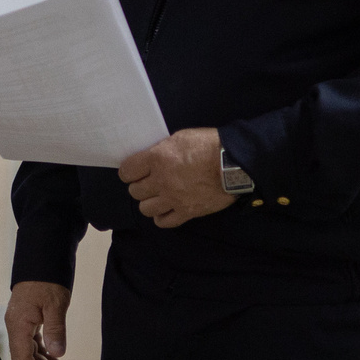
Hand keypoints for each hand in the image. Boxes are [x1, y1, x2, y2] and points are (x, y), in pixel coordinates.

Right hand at [6, 283, 69, 359]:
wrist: (41, 257)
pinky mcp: (28, 317)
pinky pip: (32, 340)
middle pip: (25, 357)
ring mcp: (21, 321)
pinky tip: (54, 358)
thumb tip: (57, 354)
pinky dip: (43, 351)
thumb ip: (55, 330)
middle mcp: (16, 325)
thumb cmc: (47, 279)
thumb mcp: (55, 305)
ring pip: (29, 350)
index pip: (22, 358)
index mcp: (18, 324)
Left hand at [117, 128, 234, 228]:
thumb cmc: (208, 145)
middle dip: (139, 186)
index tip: (134, 171)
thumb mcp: (180, 138)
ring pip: (145, 209)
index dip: (129, 171)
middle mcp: (161, 181)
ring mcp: (173, 199)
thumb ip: (162, 150)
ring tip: (158, 196)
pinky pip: (164, 222)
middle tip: (149, 182)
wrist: (233, 163)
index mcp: (157, 159)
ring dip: (149, 202)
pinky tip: (167, 209)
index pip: (126, 171)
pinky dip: (162, 217)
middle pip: (135, 191)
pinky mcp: (186, 212)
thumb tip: (152, 158)